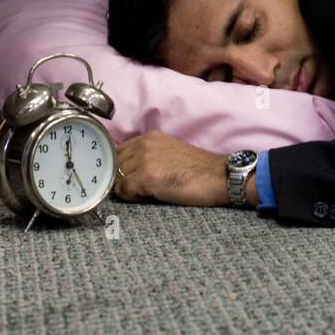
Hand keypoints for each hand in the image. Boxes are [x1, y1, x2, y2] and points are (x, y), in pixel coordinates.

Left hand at [111, 132, 228, 207]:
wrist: (218, 176)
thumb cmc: (198, 170)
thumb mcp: (169, 153)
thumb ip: (148, 156)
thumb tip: (128, 170)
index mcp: (149, 137)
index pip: (119, 151)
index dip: (121, 167)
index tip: (126, 179)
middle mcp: (144, 144)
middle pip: (115, 165)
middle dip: (122, 179)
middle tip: (138, 189)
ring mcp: (144, 159)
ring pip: (118, 179)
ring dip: (128, 189)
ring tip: (146, 193)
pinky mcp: (147, 177)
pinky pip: (125, 191)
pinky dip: (134, 198)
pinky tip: (150, 196)